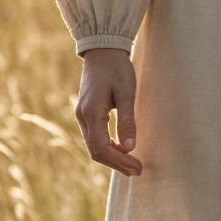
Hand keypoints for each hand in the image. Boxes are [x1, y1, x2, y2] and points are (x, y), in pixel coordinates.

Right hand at [75, 50, 142, 175]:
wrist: (103, 50)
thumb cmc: (117, 68)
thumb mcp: (127, 93)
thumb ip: (127, 120)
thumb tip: (130, 148)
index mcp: (91, 112)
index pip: (101, 148)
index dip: (119, 162)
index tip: (137, 167)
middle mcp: (82, 117)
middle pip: (96, 151)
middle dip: (117, 163)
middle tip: (138, 170)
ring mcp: (82, 115)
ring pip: (94, 146)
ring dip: (113, 157)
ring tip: (133, 163)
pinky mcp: (87, 113)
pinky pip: (95, 137)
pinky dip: (108, 147)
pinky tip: (123, 149)